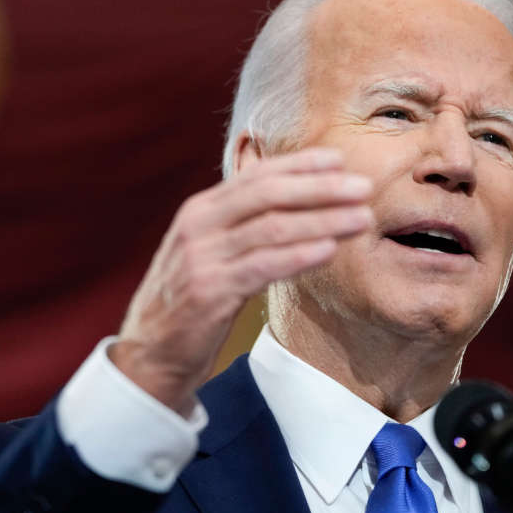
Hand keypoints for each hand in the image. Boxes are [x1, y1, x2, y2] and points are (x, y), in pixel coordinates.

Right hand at [111, 147, 371, 413]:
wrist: (149, 354)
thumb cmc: (190, 302)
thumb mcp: (210, 252)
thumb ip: (243, 227)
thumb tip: (299, 205)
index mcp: (201, 210)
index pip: (256, 176)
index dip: (300, 165)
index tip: (339, 159)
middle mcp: (198, 226)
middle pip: (268, 194)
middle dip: (320, 188)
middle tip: (363, 187)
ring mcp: (201, 258)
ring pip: (272, 228)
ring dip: (323, 221)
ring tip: (361, 218)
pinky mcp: (208, 292)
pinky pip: (263, 267)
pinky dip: (299, 255)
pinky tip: (329, 250)